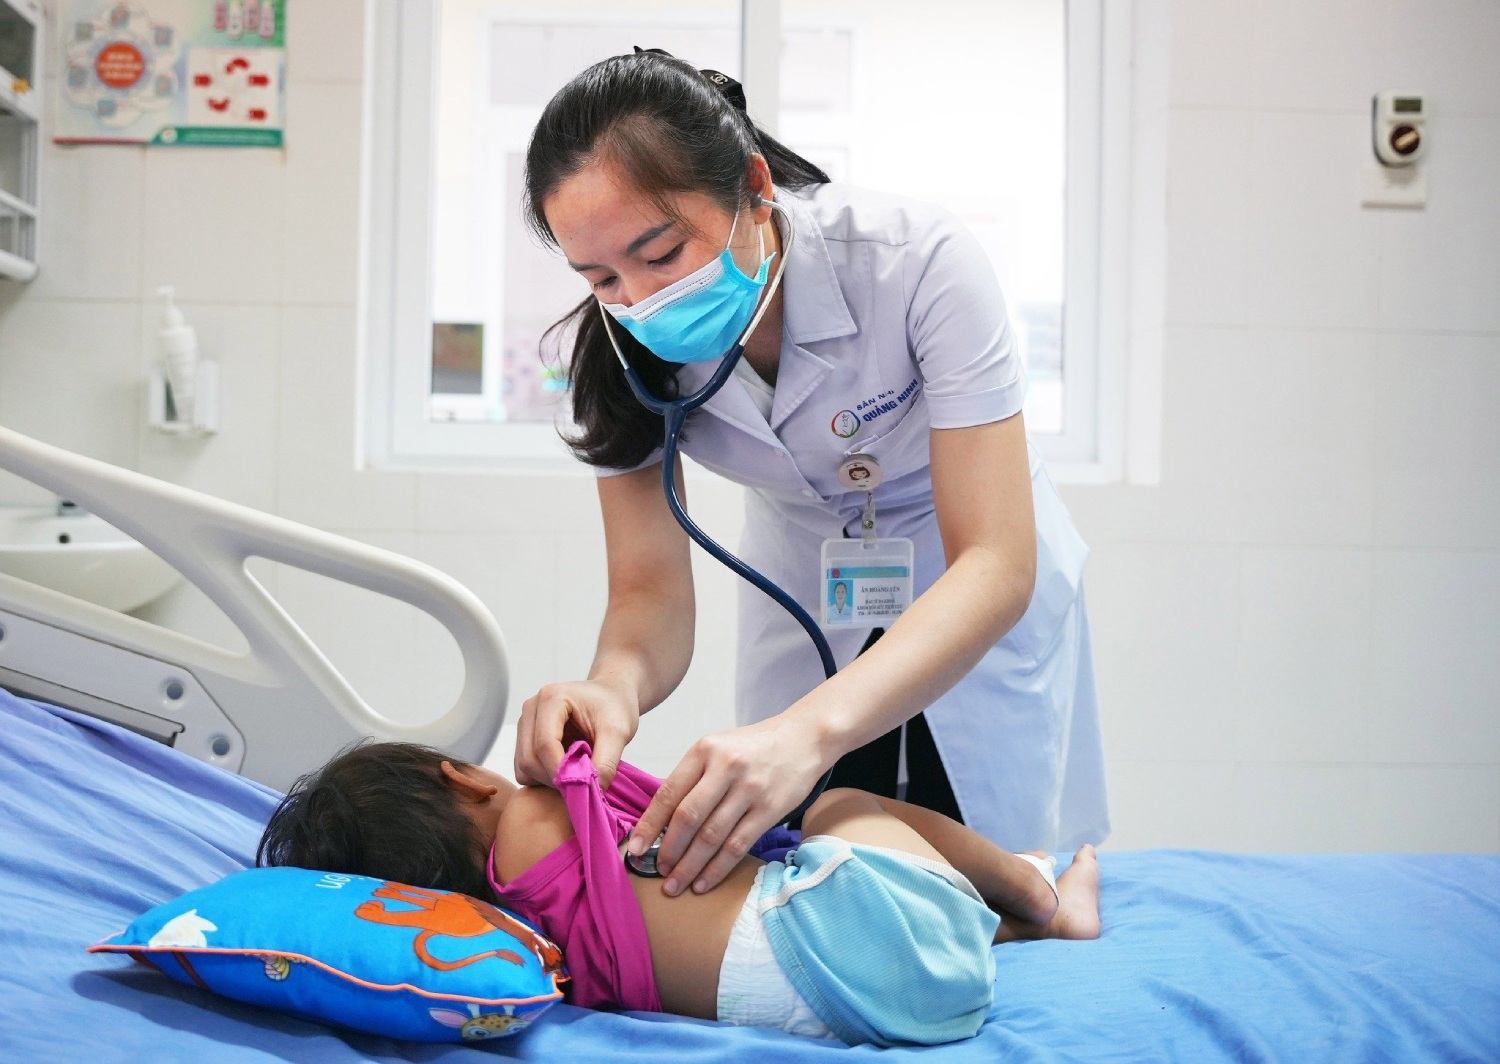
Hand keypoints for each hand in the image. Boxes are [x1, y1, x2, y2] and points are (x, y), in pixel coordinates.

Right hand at [513, 679, 639, 789]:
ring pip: (524, 768)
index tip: (584, 787)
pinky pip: (524, 771)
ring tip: (577, 773)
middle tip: (584, 783)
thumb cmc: (614, 706)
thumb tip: (594, 791)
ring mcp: (525, 725)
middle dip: (555, 778)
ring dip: (548, 780)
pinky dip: (543, 779)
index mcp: (551, 698)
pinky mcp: (524, 740)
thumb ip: (607, 760)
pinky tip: (566, 769)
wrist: (610, 696)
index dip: (562, 772)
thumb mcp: (619, 731)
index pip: (545, 744)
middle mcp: (531, 709)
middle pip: (530, 759)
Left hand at [628, 712, 828, 896]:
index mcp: (704, 750)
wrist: (804, 738)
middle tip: (658, 872)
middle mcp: (726, 767)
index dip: (649, 825)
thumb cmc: (753, 747)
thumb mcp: (717, 747)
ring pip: (712, 836)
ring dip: (690, 866)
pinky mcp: (770, 809)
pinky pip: (738, 845)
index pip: (669, 793)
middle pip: (688, 818)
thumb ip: (692, 777)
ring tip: (676, 885)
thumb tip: (659, 820)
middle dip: (668, 851)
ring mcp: (749, 789)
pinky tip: (704, 883)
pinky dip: (718, 869)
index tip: (634, 849)